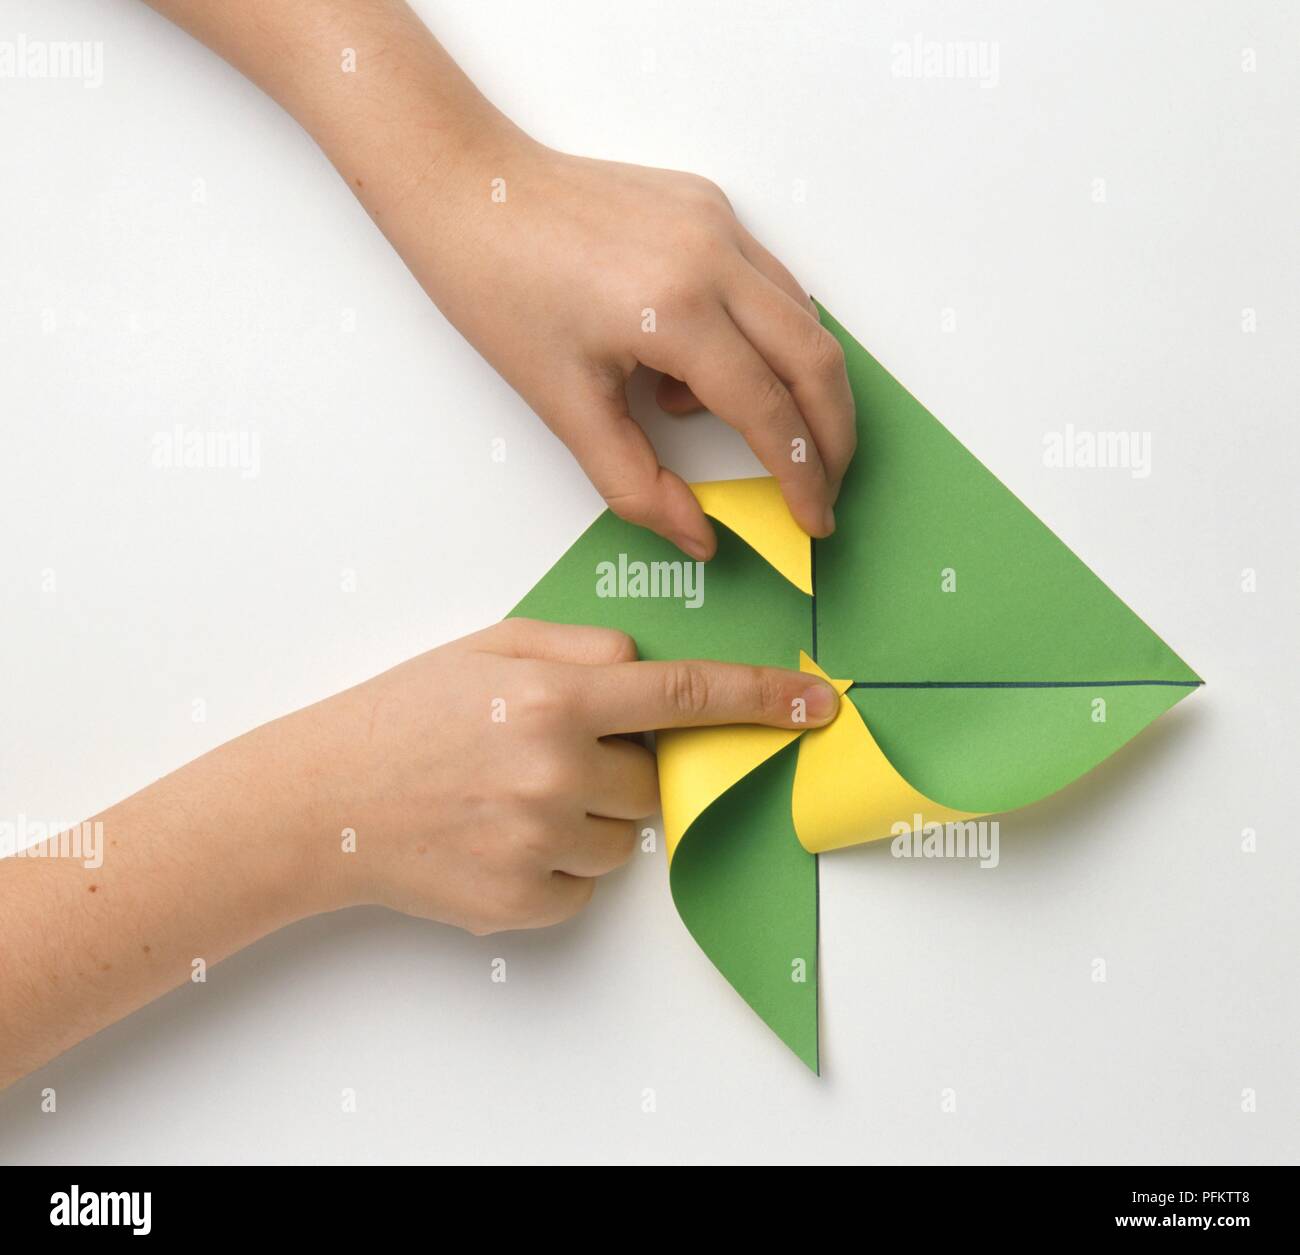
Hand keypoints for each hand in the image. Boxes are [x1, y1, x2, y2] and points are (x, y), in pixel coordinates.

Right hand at [301, 619, 838, 933]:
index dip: (761, 698)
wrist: (321, 800)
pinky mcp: (521, 901)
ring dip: (587, 821)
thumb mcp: (490, 649)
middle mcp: (555, 769)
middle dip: (620, 770)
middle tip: (547, 758)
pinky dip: (555, 867)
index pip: (685, 695)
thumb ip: (580, 647)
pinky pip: (583, 888)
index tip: (818, 706)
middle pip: (653, 782)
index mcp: (553, 697)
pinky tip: (496, 839)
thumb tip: (646, 666)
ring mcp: (538, 841)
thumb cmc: (405, 715)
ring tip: (508, 799)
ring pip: (623, 840)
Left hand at [384, 139, 857, 557]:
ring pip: (802, 318)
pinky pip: (767, 282)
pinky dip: (760, 337)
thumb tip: (699, 538)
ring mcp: (718, 222)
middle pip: (815, 362)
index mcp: (675, 311)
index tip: (813, 520)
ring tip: (719, 419)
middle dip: (831, 436)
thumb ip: (637, 485)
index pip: (770, 412)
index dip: (801, 477)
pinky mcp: (710, 205)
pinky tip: (694, 363)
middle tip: (821, 487)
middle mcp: (713, 257)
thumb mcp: (565, 407)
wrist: (468, 192)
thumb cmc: (500, 292)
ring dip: (796, 386)